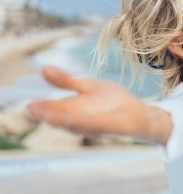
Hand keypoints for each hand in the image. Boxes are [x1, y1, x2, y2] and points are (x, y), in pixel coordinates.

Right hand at [27, 67, 147, 135]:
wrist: (138, 113)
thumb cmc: (112, 101)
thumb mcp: (88, 86)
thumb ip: (67, 81)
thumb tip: (43, 69)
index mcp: (74, 109)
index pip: (54, 109)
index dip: (42, 109)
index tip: (30, 106)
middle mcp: (81, 120)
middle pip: (61, 119)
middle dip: (49, 116)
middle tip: (34, 110)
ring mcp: (94, 125)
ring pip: (75, 125)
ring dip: (63, 121)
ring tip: (49, 116)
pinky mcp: (109, 127)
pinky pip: (95, 126)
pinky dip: (84, 123)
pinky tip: (75, 120)